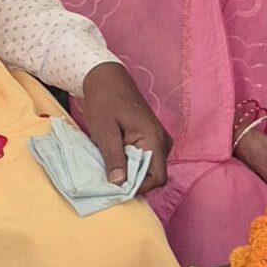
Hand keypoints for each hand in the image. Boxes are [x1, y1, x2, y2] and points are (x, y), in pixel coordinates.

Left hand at [79, 60, 169, 193]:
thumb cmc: (104, 101)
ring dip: (130, 172)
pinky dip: (130, 164)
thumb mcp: (104, 130)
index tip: (117, 188)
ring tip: (110, 168)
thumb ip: (113, 157)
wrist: (106, 79)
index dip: (138, 188)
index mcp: (154, 139)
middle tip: (109, 179)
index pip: (157, 178)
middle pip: (153, 175)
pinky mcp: (151, 139)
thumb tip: (118, 184)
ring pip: (148, 169)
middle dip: (132, 181)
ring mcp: (158, 140)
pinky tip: (114, 160)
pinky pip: (144, 160)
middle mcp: (162, 142)